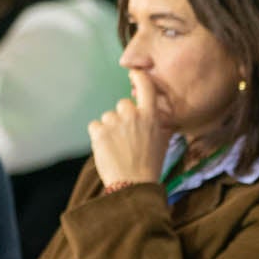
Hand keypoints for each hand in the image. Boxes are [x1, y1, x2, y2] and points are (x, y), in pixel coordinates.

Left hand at [88, 70, 170, 187]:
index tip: (135, 73)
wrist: (133, 185)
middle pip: (123, 104)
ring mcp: (115, 123)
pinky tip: (106, 148)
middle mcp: (133, 115)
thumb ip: (160, 123)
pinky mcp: (99, 132)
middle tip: (126, 135)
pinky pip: (95, 126)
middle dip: (123, 116)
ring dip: (110, 128)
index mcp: (151, 116)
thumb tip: (160, 114)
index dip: (139, 77)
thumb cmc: (150, 165)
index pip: (146, 87)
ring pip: (108, 117)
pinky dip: (98, 135)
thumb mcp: (164, 142)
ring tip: (116, 146)